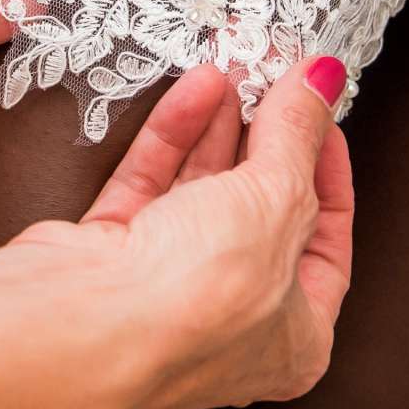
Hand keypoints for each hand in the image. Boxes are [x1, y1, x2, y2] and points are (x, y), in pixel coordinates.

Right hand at [9, 59, 356, 408]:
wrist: (79, 328)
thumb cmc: (197, 297)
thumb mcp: (278, 201)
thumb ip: (298, 134)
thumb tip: (322, 80)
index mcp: (294, 338)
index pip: (326, 243)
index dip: (328, 173)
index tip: (321, 115)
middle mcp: (230, 322)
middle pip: (260, 213)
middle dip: (265, 139)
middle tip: (272, 78)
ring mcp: (166, 292)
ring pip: (201, 196)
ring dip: (218, 129)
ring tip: (233, 71)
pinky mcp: (112, 261)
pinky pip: (151, 190)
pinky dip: (172, 140)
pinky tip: (195, 90)